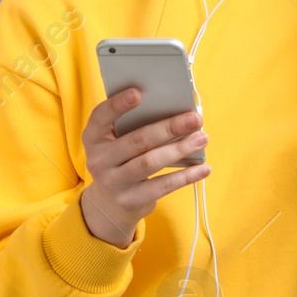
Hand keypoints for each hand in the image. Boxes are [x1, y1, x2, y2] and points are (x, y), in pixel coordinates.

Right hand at [79, 88, 209, 248]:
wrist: (110, 204)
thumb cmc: (120, 160)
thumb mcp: (115, 142)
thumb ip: (133, 125)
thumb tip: (173, 110)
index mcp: (93, 138)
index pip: (100, 117)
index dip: (117, 104)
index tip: (138, 93)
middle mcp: (99, 160)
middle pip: (137, 140)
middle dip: (169, 128)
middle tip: (194, 119)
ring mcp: (114, 182)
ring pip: (150, 162)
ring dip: (179, 149)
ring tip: (201, 138)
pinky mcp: (132, 200)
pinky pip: (162, 186)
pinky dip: (185, 177)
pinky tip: (203, 168)